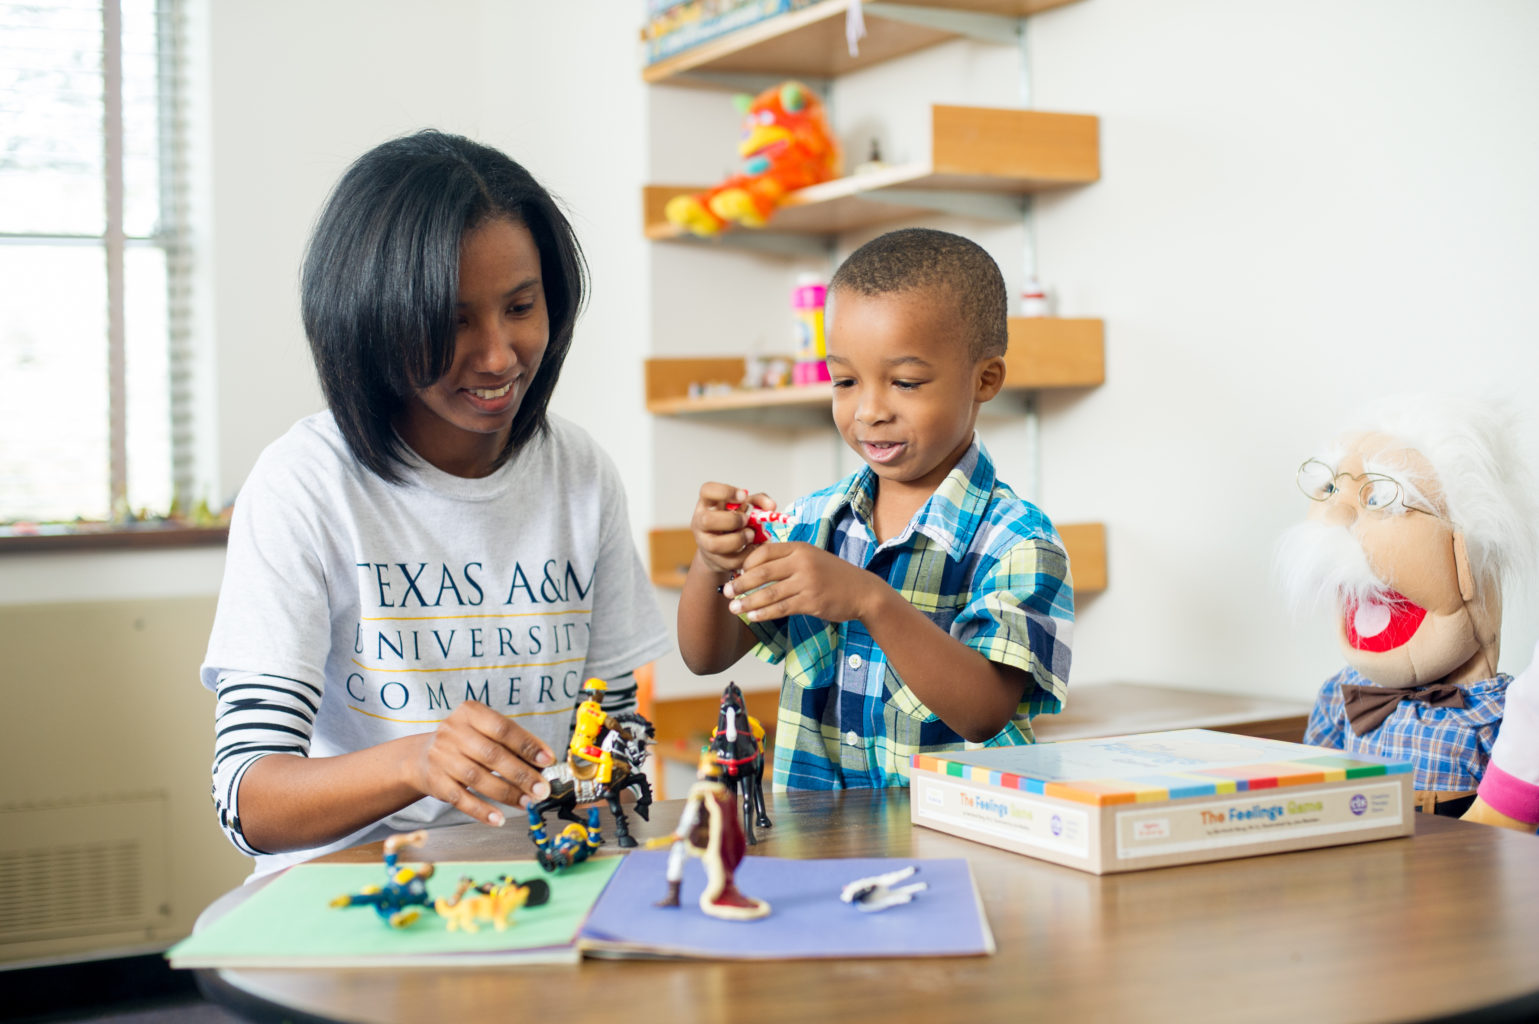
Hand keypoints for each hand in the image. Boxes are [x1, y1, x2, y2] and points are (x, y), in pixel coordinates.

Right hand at [407, 701, 554, 827]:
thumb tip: (542, 766)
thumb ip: (511, 744)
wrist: (422, 756)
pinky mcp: (436, 781)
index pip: (503, 729)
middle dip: (521, 774)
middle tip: (541, 789)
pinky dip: (482, 811)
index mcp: (470, 713)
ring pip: (478, 778)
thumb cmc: (466, 742)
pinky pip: (461, 799)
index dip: (528, 745)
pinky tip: (499, 818)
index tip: (548, 760)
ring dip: (507, 794)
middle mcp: (453, 732)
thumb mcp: (485, 732)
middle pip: (492, 755)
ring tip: (527, 802)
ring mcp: (442, 756)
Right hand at [691, 482, 776, 575]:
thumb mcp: (744, 507)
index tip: (743, 496)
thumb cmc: (734, 523)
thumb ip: (759, 501)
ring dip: (738, 540)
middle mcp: (701, 522)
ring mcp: (704, 543)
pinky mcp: (714, 560)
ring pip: (715, 545)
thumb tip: (771, 506)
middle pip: (707, 520)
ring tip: (751, 535)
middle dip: (732, 521)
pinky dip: (746, 555)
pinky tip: (753, 547)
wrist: (723, 549)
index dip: (724, 491)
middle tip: (746, 520)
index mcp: (707, 504)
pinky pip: (730, 561)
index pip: (707, 491)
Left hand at [723, 541, 878, 623]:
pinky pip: (781, 608)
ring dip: (748, 602)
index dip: (747, 562)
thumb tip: (756, 567)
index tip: (737, 572)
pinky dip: (764, 613)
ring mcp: (807, 582)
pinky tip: (753, 617)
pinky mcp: (811, 602)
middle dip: (741, 583)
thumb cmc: (834, 575)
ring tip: (734, 608)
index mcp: (800, 548)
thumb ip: (788, 559)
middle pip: (762, 572)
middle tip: (726, 591)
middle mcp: (802, 562)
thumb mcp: (812, 557)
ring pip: (769, 593)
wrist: (862, 591)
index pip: (765, 551)